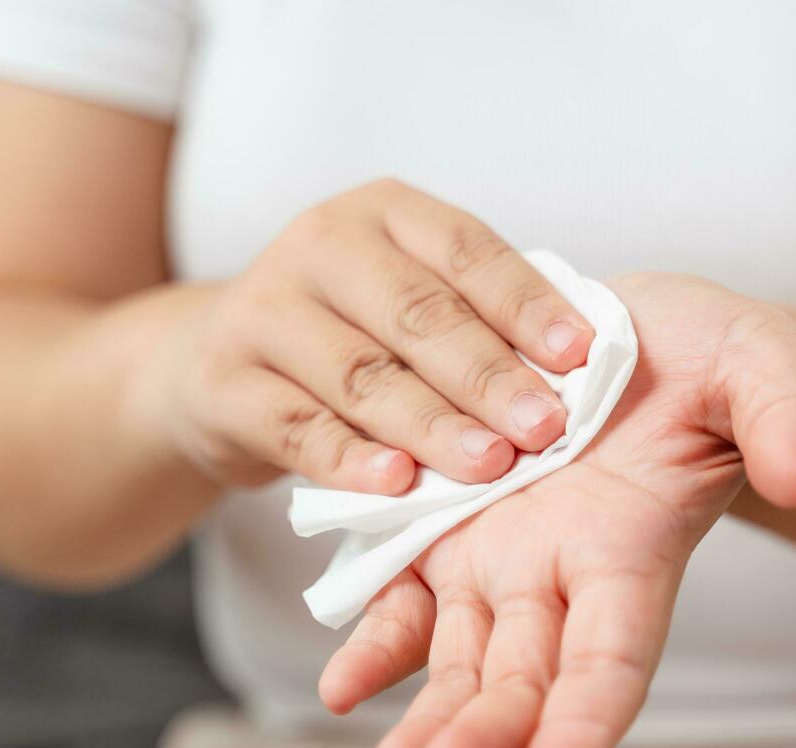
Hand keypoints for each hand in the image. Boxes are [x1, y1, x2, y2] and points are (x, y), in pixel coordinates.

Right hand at [135, 178, 595, 491]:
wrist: (213, 363)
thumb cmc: (349, 333)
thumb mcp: (406, 299)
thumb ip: (475, 318)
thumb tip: (577, 368)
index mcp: (385, 214)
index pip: (467, 252)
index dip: (527, 304)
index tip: (583, 356)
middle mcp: (321, 245)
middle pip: (418, 315)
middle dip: (489, 376)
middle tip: (546, 428)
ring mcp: (265, 310)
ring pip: (362, 375)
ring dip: (432, 425)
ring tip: (488, 466)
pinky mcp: (225, 383)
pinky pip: (297, 426)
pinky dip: (350, 458)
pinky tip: (396, 484)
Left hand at [317, 272, 795, 747]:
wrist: (635, 332)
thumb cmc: (710, 358)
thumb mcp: (762, 364)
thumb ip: (784, 416)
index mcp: (632, 549)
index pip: (615, 660)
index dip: (585, 725)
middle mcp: (560, 573)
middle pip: (525, 678)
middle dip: (486, 732)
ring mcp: (496, 557)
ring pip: (458, 658)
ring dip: (426, 716)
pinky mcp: (442, 527)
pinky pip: (402, 597)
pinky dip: (374, 643)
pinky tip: (342, 689)